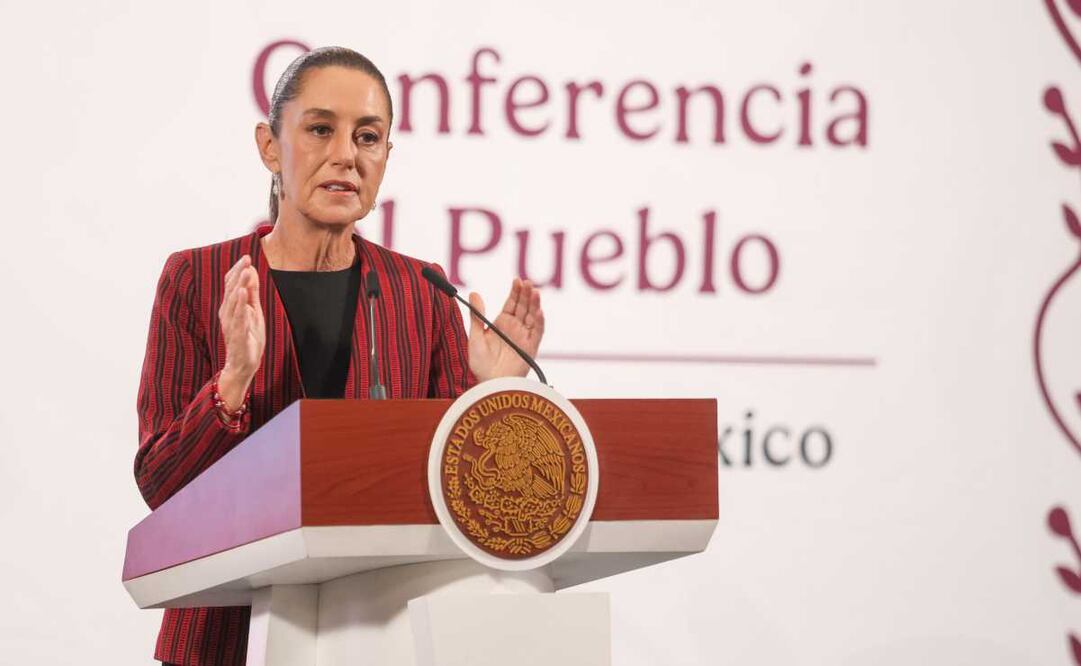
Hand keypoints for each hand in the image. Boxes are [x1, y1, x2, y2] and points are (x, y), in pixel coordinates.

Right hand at [217, 255, 264, 409]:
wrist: (243, 364)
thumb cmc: (248, 337)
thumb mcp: (254, 311)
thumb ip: (252, 292)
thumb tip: (252, 271)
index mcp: (230, 306)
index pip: (231, 284)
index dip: (238, 270)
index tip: (247, 257)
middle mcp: (227, 313)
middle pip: (231, 289)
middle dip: (239, 274)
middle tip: (247, 259)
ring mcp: (231, 324)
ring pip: (233, 302)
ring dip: (239, 285)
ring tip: (246, 272)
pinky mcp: (237, 335)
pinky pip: (238, 318)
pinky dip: (240, 306)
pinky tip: (243, 294)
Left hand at [467, 278, 544, 381]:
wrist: (489, 383)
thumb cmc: (481, 363)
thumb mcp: (475, 336)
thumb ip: (477, 315)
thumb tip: (473, 293)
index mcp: (502, 324)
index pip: (512, 303)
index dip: (515, 292)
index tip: (516, 280)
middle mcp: (515, 328)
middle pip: (523, 307)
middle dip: (526, 294)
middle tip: (527, 282)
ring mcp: (524, 337)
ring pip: (532, 316)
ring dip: (534, 304)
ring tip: (535, 292)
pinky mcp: (531, 348)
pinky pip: (538, 333)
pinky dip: (540, 322)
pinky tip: (539, 311)